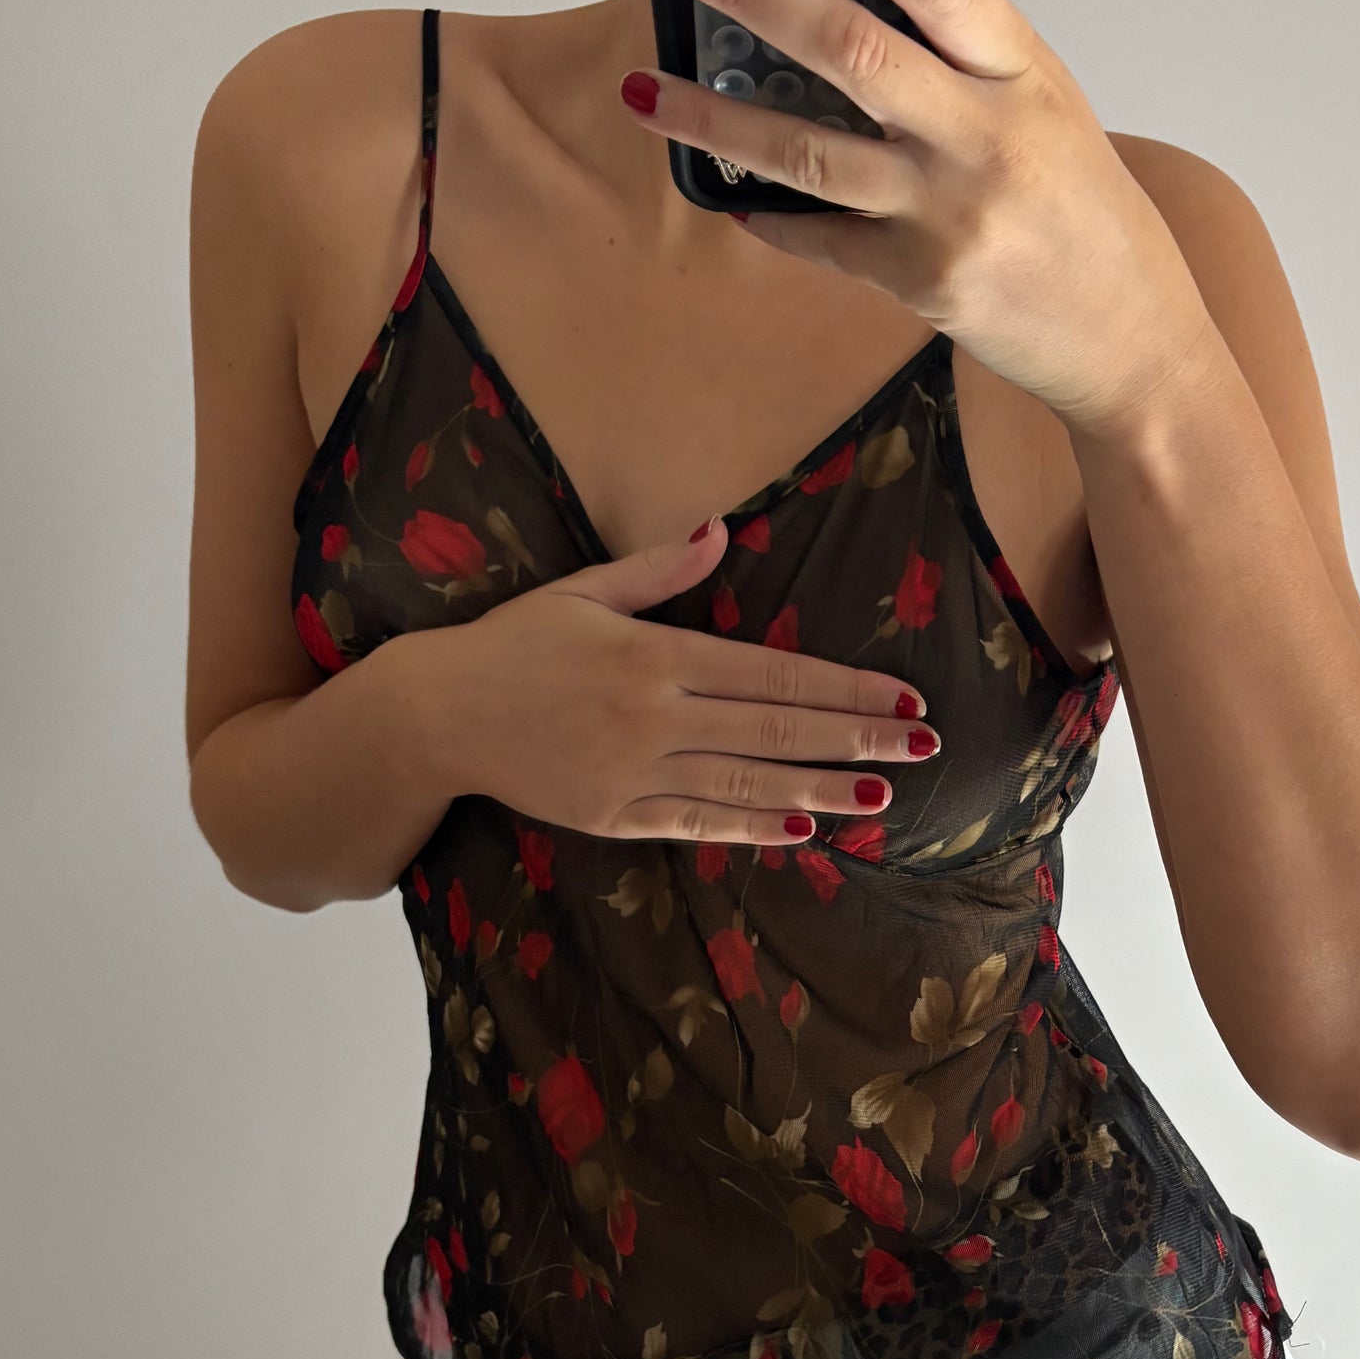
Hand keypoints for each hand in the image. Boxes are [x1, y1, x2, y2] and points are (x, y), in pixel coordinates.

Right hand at [430, 518, 936, 843]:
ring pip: (749, 784)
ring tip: (883, 794)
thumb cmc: (511, 644)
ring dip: (822, 789)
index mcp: (656, 655)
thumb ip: (657, 569)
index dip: (846, 688)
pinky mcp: (614, 815)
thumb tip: (719, 530)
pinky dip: (753, 827)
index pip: (775, 672)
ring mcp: (636, 772)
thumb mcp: (581, 591)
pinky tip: (803, 828)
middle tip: (924, 745)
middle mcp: (655, 716)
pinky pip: (698, 823)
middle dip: (858, 738)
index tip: (903, 697)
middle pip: (778, 728)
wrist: (435, 716)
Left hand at [625, 0, 1219, 438]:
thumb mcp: (1046, 110)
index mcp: (1025, 72)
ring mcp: (950, 213)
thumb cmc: (1085, 216)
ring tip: (649, 87)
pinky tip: (730, 197)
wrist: (1132, 339)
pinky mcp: (921, 282)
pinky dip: (770, 216)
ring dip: (714, 118)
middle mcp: (987, 136)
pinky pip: (821, 239)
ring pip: (807, 151)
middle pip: (851, 46)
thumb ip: (967, 59)